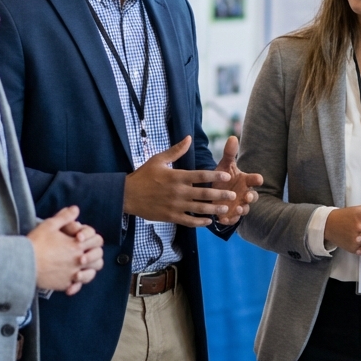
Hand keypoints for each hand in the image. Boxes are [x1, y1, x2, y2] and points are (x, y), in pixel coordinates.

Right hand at [28, 206, 104, 295]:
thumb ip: (65, 217)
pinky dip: (76, 284)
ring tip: (81, 266)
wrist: (22, 264)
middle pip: (98, 259)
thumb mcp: (50, 225)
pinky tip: (71, 280)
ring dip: (89, 270)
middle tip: (85, 253)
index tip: (82, 238)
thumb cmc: (36, 243)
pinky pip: (77, 286)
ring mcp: (72, 274)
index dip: (92, 238)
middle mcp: (78, 261)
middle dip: (94, 255)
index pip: (97, 241)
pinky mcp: (64, 285)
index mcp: (77, 245)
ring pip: (91, 274)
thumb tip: (75, 209)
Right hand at [122, 136, 237, 226]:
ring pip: (199, 209)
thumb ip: (176, 151)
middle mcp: (178, 192)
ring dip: (214, 209)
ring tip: (225, 209)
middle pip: (204, 194)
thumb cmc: (143, 175)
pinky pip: (188, 221)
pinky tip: (208, 221)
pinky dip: (199, 222)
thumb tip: (189, 138)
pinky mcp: (170, 217)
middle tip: (233, 195)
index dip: (215, 176)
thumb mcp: (158, 159)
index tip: (228, 176)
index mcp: (177, 177)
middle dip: (220, 194)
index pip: (201, 176)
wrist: (127, 195)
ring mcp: (175, 206)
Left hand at [212, 135, 262, 224]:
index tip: (258, 179)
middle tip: (247, 197)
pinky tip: (223, 220)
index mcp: (245, 181)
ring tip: (237, 209)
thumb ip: (229, 153)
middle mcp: (245, 193)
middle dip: (252, 197)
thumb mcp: (224, 165)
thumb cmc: (223, 177)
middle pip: (253, 197)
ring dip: (242, 210)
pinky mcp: (231, 215)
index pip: (255, 180)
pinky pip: (233, 219)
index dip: (257, 180)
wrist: (214, 191)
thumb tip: (232, 137)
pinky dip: (229, 220)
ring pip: (245, 209)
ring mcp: (239, 205)